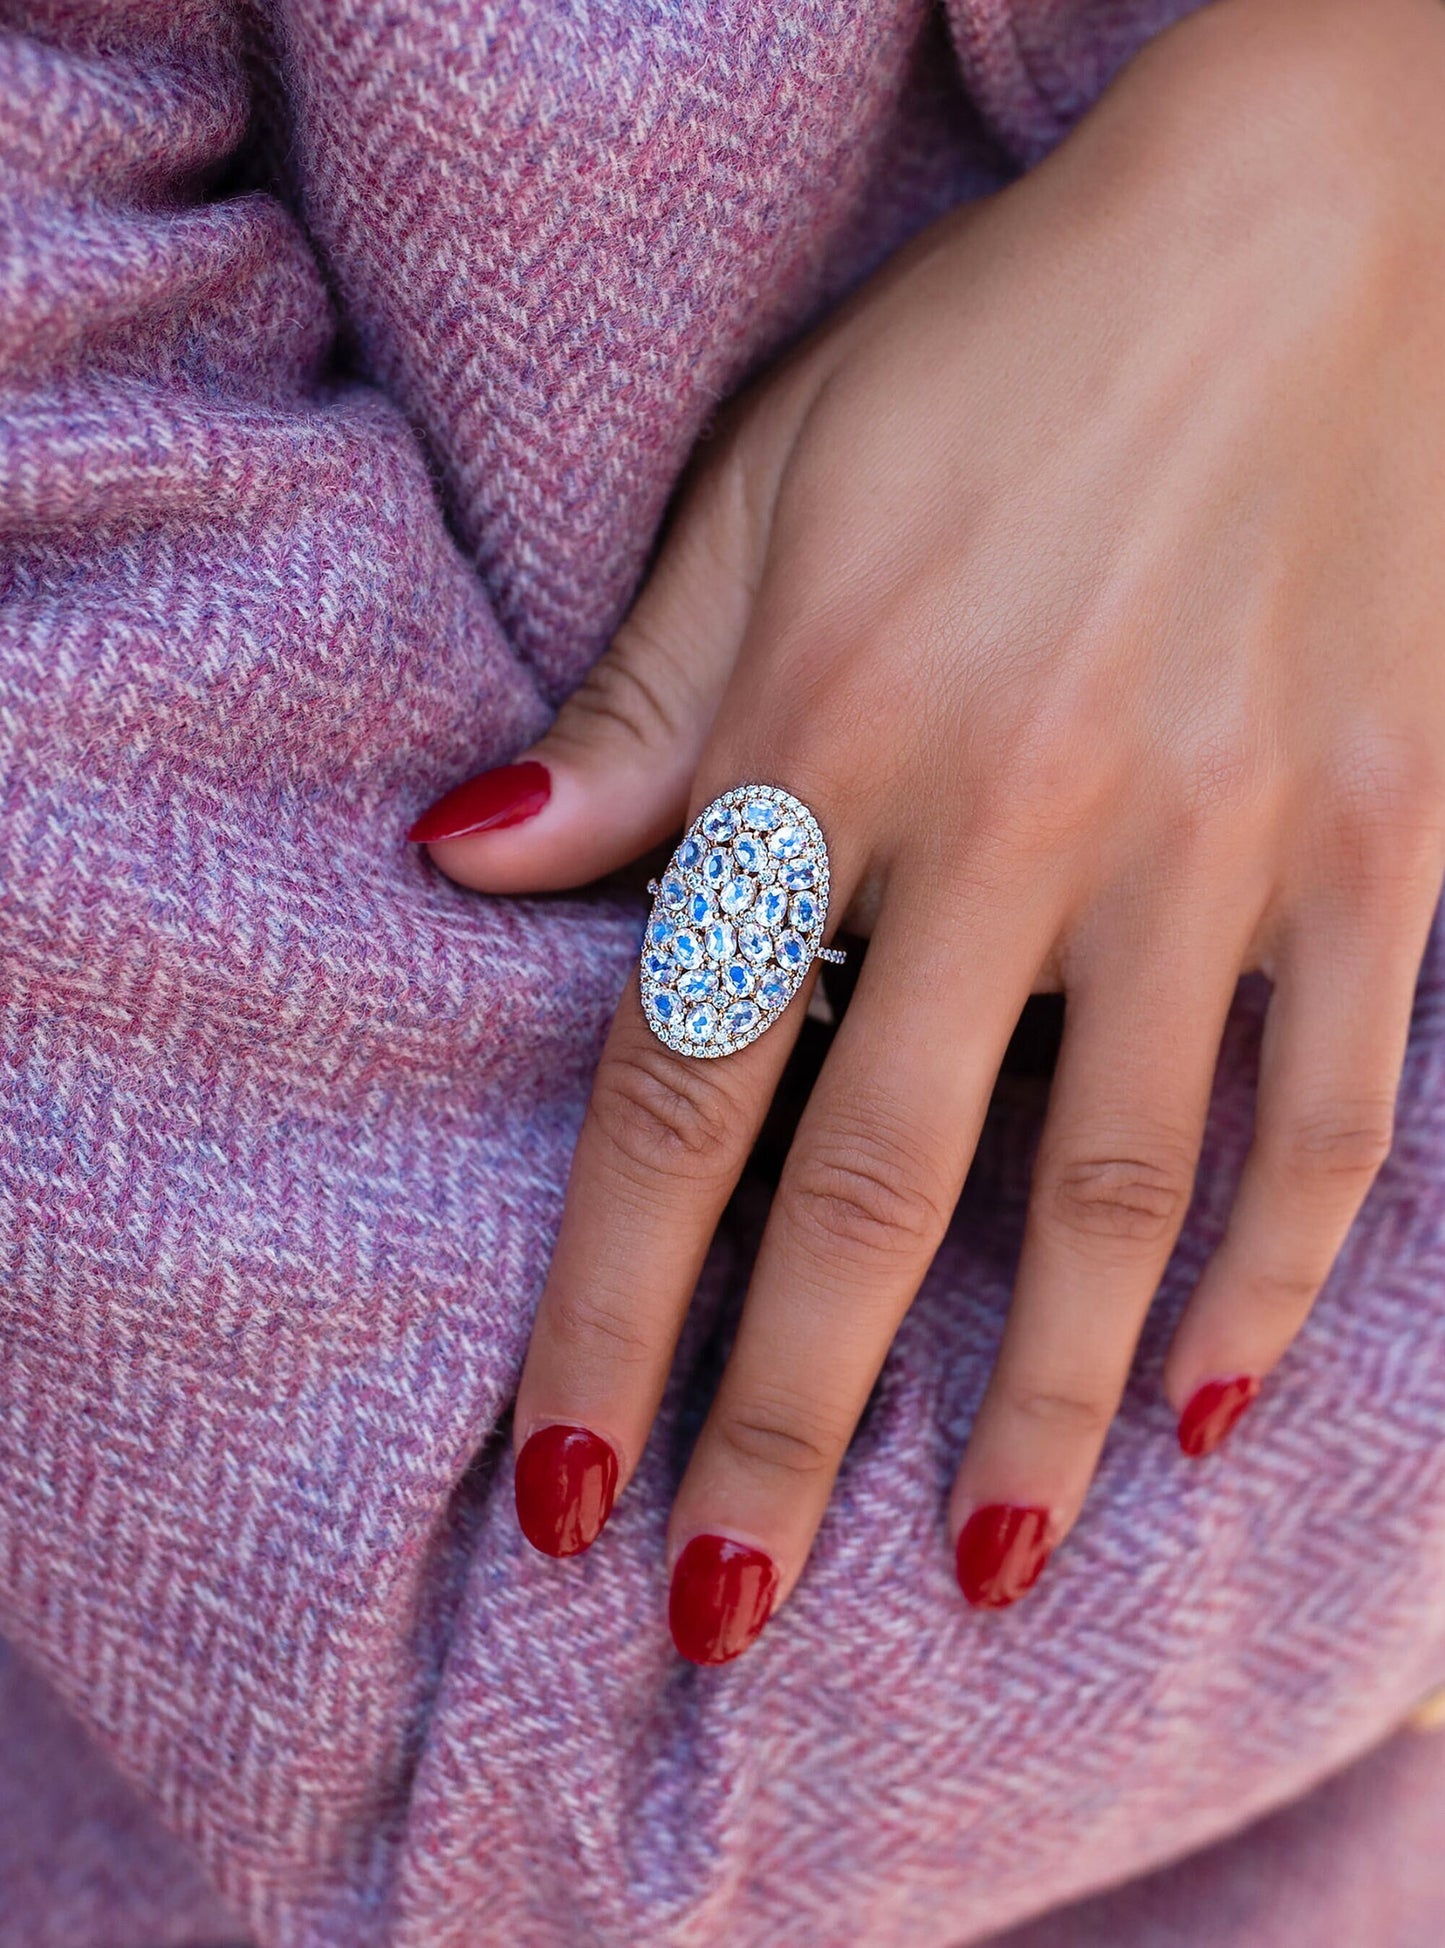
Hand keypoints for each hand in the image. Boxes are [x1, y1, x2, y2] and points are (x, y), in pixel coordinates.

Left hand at [411, 0, 1444, 1659]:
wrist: (1321, 218)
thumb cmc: (1006, 352)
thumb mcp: (770, 484)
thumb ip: (635, 705)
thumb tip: (467, 865)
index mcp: (833, 732)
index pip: (677, 1085)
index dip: (607, 1309)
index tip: (563, 1491)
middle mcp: (1019, 816)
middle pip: (874, 1191)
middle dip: (786, 1427)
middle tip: (727, 1613)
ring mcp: (1224, 842)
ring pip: (1114, 1192)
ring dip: (1033, 1407)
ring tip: (969, 1570)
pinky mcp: (1391, 842)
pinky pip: (1339, 1107)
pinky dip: (1281, 1274)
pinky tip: (1213, 1403)